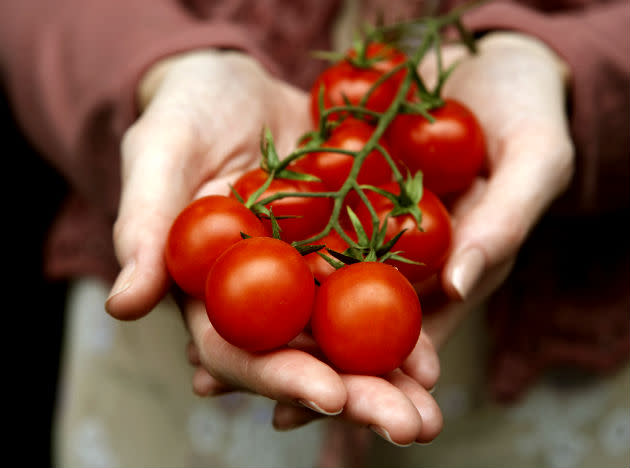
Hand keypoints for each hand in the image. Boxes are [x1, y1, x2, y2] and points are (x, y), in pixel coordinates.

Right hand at [105, 49, 442, 447]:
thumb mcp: (160, 153)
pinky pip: (382, 284)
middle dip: (358, 395)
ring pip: (350, 335)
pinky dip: (412, 317)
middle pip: (307, 356)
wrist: (240, 86)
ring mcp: (310, 272)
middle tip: (410, 427)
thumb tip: (123, 305)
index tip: (330, 396)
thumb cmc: (186, 114)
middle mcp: (263, 294)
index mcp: (210, 289)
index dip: (281, 374)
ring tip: (434, 408)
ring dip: (395, 375)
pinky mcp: (349, 242)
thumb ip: (144, 226)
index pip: (239, 348)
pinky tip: (439, 348)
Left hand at [234, 31, 574, 439]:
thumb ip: (505, 222)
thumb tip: (458, 284)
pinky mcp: (339, 188)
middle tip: (241, 396)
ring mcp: (367, 225)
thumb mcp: (537, 161)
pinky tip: (216, 266)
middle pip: (347, 324)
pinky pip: (297, 219)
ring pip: (310, 281)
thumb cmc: (531, 111)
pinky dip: (260, 244)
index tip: (328, 406)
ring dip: (262, 319)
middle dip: (300, 364)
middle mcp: (402, 261)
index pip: (409, 341)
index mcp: (452, 273)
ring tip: (206, 358)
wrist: (496, 63)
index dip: (370, 376)